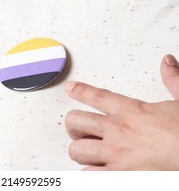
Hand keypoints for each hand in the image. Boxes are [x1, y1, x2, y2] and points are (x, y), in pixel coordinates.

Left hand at [64, 54, 178, 170]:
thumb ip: (173, 80)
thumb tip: (168, 62)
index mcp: (130, 110)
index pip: (96, 96)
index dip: (80, 91)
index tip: (71, 89)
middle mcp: (117, 130)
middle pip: (75, 122)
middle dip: (74, 126)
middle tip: (81, 131)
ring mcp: (114, 154)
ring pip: (76, 150)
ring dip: (81, 151)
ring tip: (89, 152)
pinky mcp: (118, 176)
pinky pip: (88, 175)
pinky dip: (90, 174)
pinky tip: (98, 172)